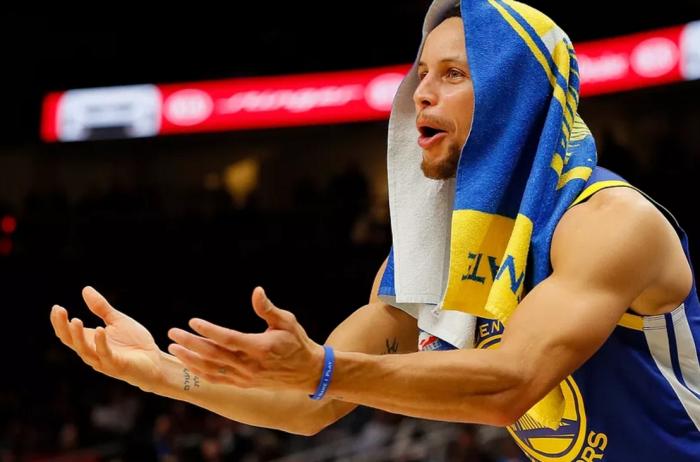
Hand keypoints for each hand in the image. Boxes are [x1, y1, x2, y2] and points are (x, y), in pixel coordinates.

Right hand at [50, 287, 163, 391]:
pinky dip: (101, 343)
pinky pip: (105, 354)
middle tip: (60, 311)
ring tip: (75, 320)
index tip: (56, 307)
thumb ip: (101, 308)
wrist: (155, 360)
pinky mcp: (116, 365)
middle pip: (71, 341)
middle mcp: (92, 352)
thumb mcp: (117, 320)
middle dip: (63, 327)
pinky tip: (99, 330)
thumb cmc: (134, 343)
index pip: (68, 333)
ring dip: (79, 336)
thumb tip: (85, 289)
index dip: (59, 322)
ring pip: (85, 349)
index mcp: (90, 341)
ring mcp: (102, 360)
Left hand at [167, 287, 323, 392]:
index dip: (209, 331)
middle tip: (173, 332)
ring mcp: (245, 377)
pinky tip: (188, 362)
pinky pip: (217, 379)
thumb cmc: (297, 342)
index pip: (229, 339)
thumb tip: (257, 291)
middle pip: (214, 355)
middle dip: (190, 344)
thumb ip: (268, 309)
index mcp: (261, 348)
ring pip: (211, 369)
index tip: (193, 321)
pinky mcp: (243, 384)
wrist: (307, 372)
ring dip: (190, 359)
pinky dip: (200, 371)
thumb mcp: (287, 321)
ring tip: (174, 347)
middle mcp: (250, 365)